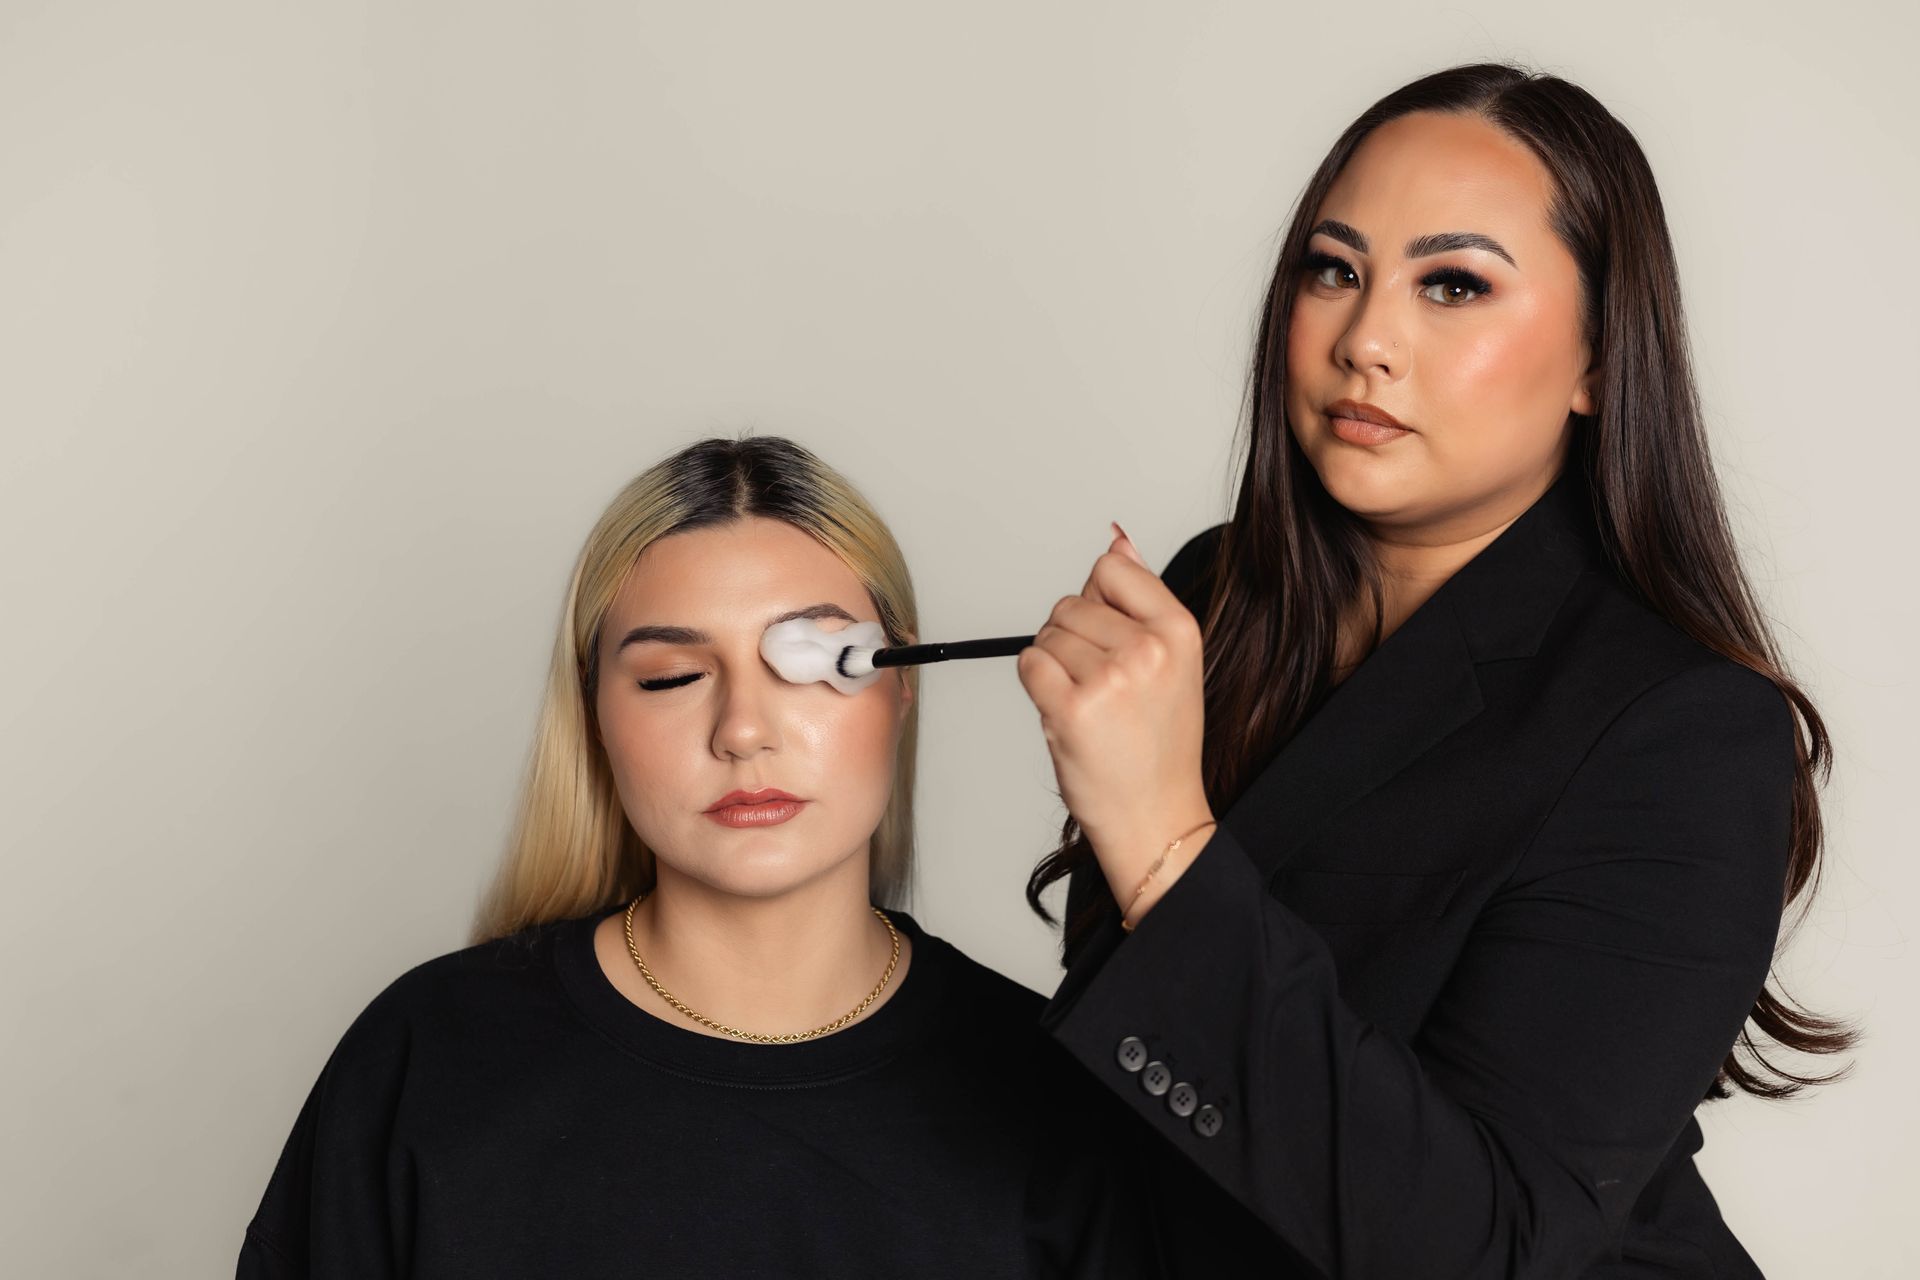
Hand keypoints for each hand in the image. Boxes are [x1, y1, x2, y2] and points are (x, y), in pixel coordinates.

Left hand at [1017, 523, 1215, 922]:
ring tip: (1088, 704)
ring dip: (1054, 666)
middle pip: (1071, 603)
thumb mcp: (1171, 661)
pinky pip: (1029, 664)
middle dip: (1072, 639)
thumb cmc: (1159, 744)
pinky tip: (1064, 712)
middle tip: (1101, 685)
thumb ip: (1141, 597)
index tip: (1112, 640)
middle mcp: (1148, 649)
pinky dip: (1035, 685)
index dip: (1099, 602)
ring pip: (1047, 635)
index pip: (1112, 569)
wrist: (1156, 816)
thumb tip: (1118, 538)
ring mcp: (1109, 679)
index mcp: (1179, 630)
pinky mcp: (1070, 708)